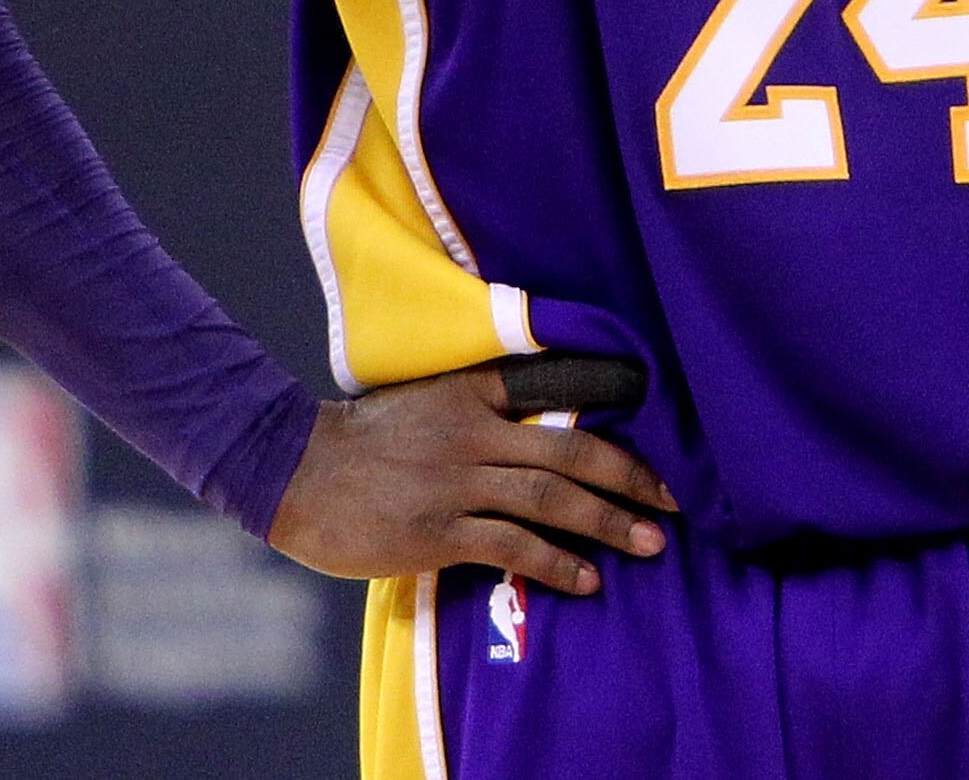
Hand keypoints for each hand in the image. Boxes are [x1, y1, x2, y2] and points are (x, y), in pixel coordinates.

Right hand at [267, 365, 678, 596]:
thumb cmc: (367, 438)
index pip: (562, 386)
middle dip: (632, 478)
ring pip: (551, 500)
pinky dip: (555, 564)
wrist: (294, 468)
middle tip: (674, 501)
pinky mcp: (438, 530)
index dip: (617, 400)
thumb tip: (548, 423)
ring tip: (649, 545)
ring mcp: (457, 481)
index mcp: (477, 391)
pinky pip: (511, 547)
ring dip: (607, 524)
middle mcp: (475, 432)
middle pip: (572, 452)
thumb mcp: (431, 398)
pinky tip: (586, 581)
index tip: (661, 418)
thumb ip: (487, 404)